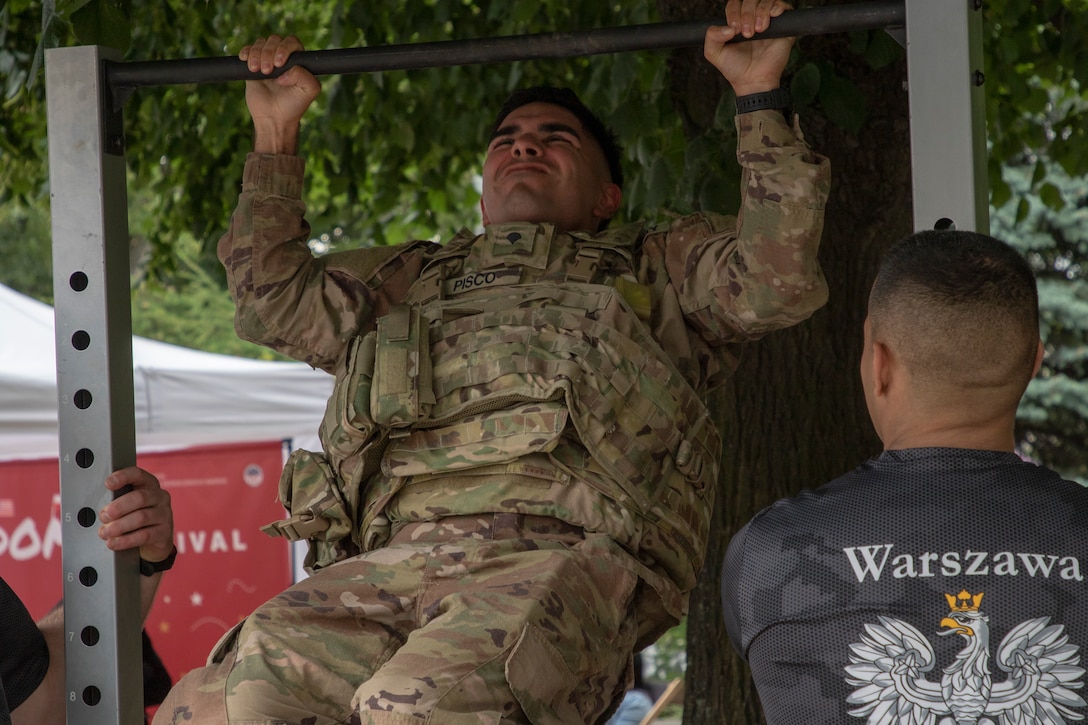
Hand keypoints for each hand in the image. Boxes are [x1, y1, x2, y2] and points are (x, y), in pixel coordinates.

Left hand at [98, 467, 173, 565]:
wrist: (151, 542)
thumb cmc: (133, 520)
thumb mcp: (125, 507)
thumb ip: (114, 502)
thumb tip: (95, 508)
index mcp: (148, 485)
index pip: (137, 474)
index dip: (123, 477)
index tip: (108, 483)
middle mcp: (159, 497)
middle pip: (140, 497)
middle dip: (119, 507)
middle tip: (104, 516)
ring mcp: (164, 514)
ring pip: (141, 517)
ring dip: (119, 526)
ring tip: (105, 532)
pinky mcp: (164, 532)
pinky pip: (144, 535)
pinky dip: (125, 540)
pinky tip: (113, 543)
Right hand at [239, 35, 320, 153]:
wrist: (274, 118)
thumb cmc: (293, 105)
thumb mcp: (309, 91)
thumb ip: (305, 76)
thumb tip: (285, 71)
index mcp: (298, 60)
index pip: (292, 42)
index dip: (284, 48)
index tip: (279, 64)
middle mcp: (283, 57)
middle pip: (274, 40)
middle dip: (268, 52)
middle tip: (267, 71)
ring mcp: (267, 60)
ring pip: (260, 43)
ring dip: (256, 54)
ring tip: (256, 71)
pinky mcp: (253, 65)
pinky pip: (247, 50)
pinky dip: (246, 52)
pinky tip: (247, 64)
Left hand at [704, 0, 793, 96]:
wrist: (753, 81)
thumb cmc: (735, 68)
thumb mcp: (714, 53)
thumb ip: (711, 37)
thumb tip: (728, 27)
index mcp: (737, 21)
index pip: (735, 3)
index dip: (733, 12)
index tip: (734, 30)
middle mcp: (753, 18)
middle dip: (747, 13)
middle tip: (747, 33)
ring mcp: (769, 21)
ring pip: (766, 0)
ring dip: (761, 12)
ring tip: (758, 31)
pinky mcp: (783, 26)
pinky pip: (784, 6)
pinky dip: (777, 8)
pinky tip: (771, 19)